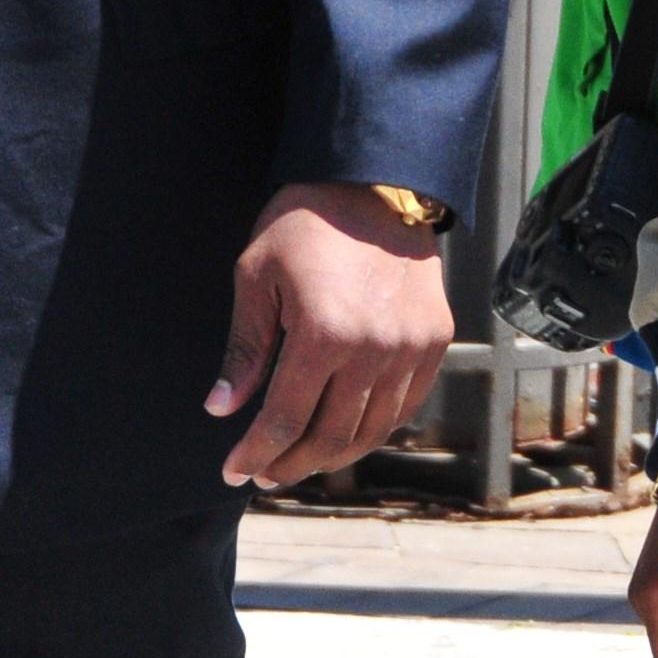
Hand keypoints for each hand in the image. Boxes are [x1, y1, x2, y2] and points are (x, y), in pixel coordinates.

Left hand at [208, 182, 453, 488]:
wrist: (378, 184)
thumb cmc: (305, 225)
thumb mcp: (256, 275)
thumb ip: (245, 347)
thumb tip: (222, 407)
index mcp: (324, 333)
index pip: (284, 418)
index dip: (255, 452)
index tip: (232, 471)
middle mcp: (374, 350)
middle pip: (331, 436)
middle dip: (291, 464)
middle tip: (265, 474)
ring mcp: (411, 349)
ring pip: (372, 429)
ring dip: (333, 455)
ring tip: (301, 460)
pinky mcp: (435, 341)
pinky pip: (405, 405)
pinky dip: (374, 428)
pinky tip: (347, 432)